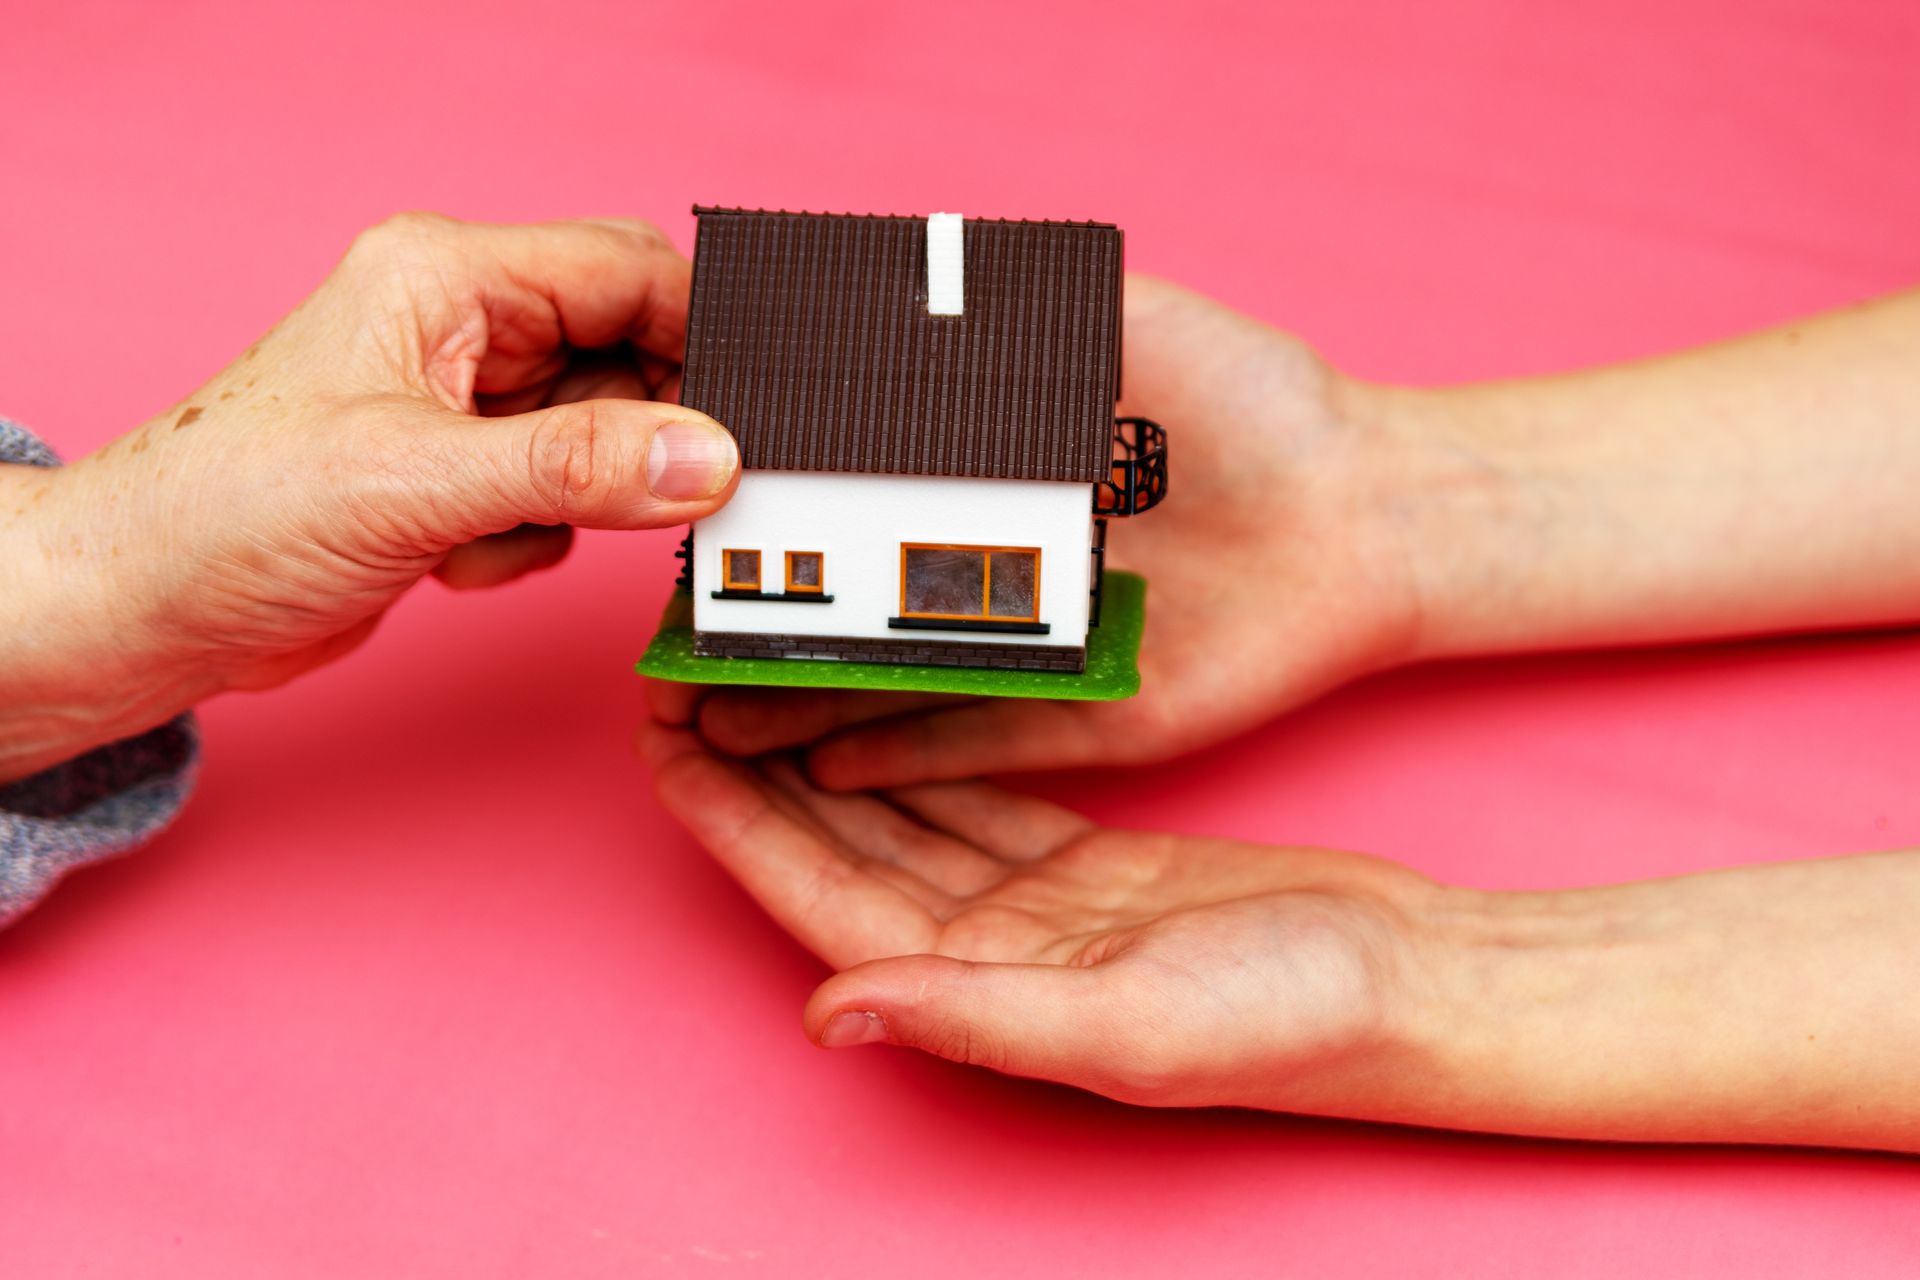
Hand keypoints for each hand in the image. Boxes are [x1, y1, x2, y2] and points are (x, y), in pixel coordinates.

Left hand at [1, 214, 739, 779]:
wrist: (144, 611)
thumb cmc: (228, 512)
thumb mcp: (416, 484)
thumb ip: (574, 467)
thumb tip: (706, 456)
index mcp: (447, 277)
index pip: (626, 272)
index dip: (703, 333)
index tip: (758, 410)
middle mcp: (464, 328)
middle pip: (628, 356)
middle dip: (642, 433)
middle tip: (660, 494)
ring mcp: (464, 405)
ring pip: (603, 437)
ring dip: (574, 502)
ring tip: (488, 532)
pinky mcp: (461, 475)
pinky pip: (563, 497)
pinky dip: (532, 540)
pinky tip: (452, 560)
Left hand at [644, 726, 1441, 1112]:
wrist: (1409, 983)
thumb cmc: (1289, 1018)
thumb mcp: (1132, 1023)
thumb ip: (977, 1017)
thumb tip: (827, 1015)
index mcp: (974, 990)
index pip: (816, 893)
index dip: (730, 822)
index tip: (658, 742)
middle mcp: (983, 951)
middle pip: (836, 840)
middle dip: (753, 762)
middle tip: (685, 672)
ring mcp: (1031, 906)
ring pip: (896, 804)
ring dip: (824, 736)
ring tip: (764, 656)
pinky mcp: (1082, 862)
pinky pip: (974, 783)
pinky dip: (924, 731)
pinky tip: (888, 674)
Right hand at [648, 276, 1426, 787]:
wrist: (1369, 506)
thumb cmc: (1249, 399)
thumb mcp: (1123, 320)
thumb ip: (1013, 305)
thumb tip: (881, 269)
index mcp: (996, 482)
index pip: (853, 510)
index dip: (770, 525)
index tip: (684, 532)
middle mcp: (1000, 575)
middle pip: (854, 614)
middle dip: (759, 639)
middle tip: (664, 657)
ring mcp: (1040, 657)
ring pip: (898, 690)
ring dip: (801, 708)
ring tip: (705, 723)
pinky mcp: (1092, 721)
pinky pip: (979, 743)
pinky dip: (898, 751)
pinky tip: (809, 758)